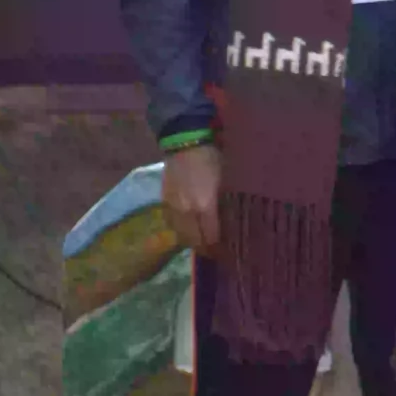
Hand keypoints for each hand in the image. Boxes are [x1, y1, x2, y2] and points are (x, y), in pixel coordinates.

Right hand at [162, 142, 223, 257]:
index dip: (218, 248)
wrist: (185, 142)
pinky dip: (180, 230)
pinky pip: (171, 224)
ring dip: (191, 241)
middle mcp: (186, 211)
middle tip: (215, 252)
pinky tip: (188, 230)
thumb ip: (225, 203)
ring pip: (181, 234)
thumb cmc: (213, 158)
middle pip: (194, 240)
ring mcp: (173, 207)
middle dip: (205, 249)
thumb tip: (231, 221)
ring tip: (202, 243)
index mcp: (204, 206)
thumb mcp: (226, 180)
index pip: (211, 236)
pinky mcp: (164, 201)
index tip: (227, 253)